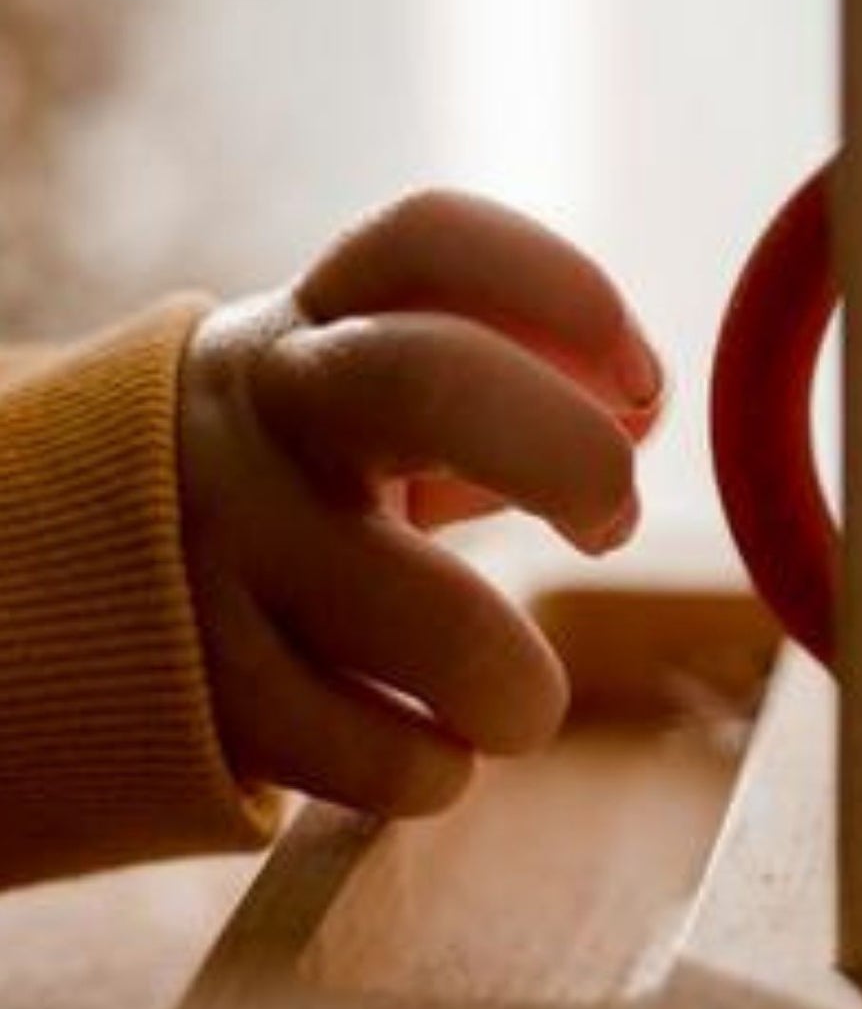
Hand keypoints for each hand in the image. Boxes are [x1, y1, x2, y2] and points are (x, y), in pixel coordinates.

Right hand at [177, 190, 662, 817]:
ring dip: (514, 680)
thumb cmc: (301, 473)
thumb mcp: (371, 396)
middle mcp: (264, 413)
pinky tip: (439, 750)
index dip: (564, 292)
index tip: (644, 383)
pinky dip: (433, 770)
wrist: (72, 585)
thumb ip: (507, 386)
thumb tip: (639, 411)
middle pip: (428, 380)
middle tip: (609, 520)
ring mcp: (225, 548)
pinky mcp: (208, 688)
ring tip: (523, 699)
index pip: (430, 238)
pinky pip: (364, 752)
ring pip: (417, 614)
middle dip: (566, 453)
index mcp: (316, 320)